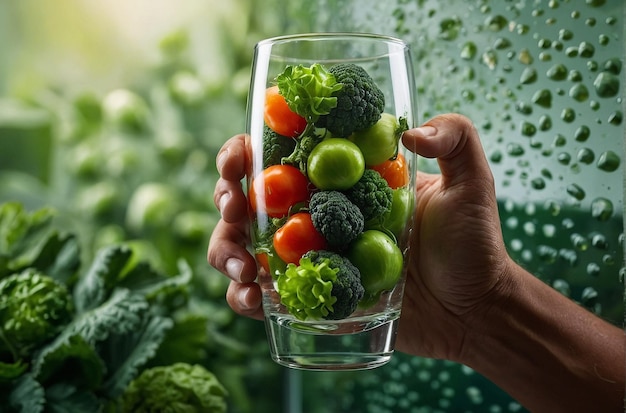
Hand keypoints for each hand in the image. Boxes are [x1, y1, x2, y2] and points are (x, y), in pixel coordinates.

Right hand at [207, 114, 514, 359]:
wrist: (472, 312)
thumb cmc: (473, 244)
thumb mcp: (473, 184)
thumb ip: (456, 138)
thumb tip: (411, 131)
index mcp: (339, 178)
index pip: (280, 152)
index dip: (247, 149)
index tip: (242, 156)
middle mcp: (314, 212)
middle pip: (249, 196)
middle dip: (226, 196)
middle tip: (235, 207)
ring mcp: (306, 257)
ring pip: (242, 244)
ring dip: (226, 249)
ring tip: (243, 267)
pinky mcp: (307, 299)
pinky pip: (260, 296)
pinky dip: (243, 297)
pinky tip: (253, 299)